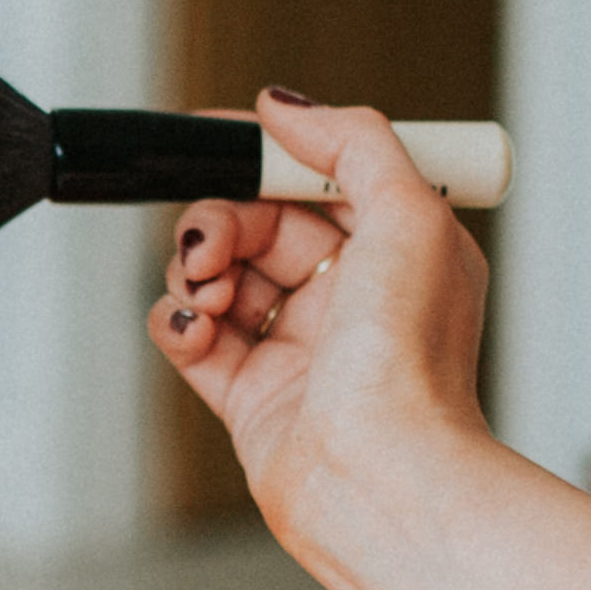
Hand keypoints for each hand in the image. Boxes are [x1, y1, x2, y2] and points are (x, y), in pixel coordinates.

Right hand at [149, 92, 497, 589]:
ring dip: (196, 271)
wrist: (383, 480)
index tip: (215, 138)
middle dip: (220, 221)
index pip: (315, 179)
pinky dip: (177, 322)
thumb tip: (284, 108)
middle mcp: (349, 297)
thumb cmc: (413, 366)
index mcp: (396, 250)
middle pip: (255, 223)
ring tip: (208, 295)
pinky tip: (193, 328)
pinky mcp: (250, 397)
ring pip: (216, 275)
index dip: (263, 157)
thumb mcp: (411, 215)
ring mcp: (297, 348)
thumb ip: (353, 143)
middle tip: (212, 246)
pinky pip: (190, 336)